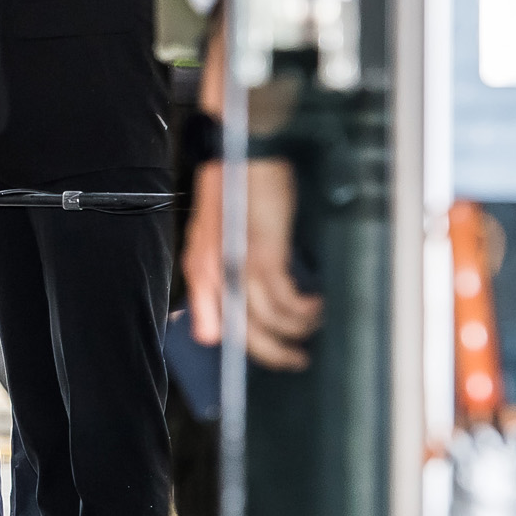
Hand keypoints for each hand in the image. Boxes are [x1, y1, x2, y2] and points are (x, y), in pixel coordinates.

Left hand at [183, 157, 323, 370]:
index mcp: (200, 267)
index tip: (261, 356)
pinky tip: (316, 305)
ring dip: (298, 330)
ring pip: (270, 320)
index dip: (237, 346)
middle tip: (296, 360)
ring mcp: (240, 266)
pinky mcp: (266, 255)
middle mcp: (215, 272)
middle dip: (274, 354)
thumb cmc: (234, 190)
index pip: (210, 322)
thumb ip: (216, 268)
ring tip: (314, 324)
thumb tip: (219, 305)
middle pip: (243, 331)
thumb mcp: (217, 233)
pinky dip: (305, 309)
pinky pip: (287, 299)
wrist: (244, 155)